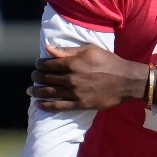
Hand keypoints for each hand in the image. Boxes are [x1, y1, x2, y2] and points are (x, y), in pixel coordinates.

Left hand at [30, 44, 150, 112]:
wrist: (126, 81)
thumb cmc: (109, 62)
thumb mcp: (90, 50)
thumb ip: (68, 51)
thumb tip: (48, 49)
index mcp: (73, 63)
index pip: (49, 64)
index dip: (40, 64)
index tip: (38, 64)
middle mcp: (71, 78)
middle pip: (46, 78)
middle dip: (37, 77)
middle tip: (33, 76)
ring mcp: (75, 93)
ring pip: (49, 93)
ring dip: (36, 91)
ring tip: (30, 90)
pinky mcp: (80, 104)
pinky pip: (58, 106)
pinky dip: (46, 106)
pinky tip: (38, 104)